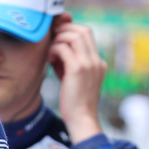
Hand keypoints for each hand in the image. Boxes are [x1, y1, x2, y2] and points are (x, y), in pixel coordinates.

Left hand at [47, 13, 105, 143]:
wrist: (81, 118)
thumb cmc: (74, 100)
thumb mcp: (75, 77)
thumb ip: (70, 61)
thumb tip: (56, 46)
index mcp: (98, 62)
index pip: (87, 34)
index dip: (71, 30)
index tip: (58, 38)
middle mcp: (96, 60)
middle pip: (83, 30)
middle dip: (64, 30)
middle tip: (52, 40)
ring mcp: (89, 64)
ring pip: (74, 36)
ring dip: (59, 39)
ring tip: (51, 52)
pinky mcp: (78, 69)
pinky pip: (63, 48)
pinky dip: (54, 50)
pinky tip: (49, 59)